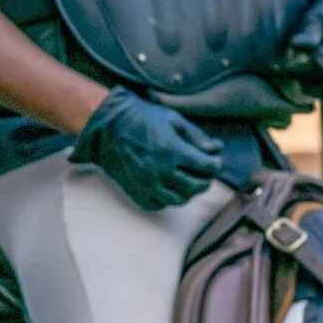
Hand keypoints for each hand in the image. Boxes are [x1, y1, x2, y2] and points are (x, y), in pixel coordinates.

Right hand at [69, 89, 224, 210]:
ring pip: (179, 199)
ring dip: (188, 192)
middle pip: (197, 186)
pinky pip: (158, 204)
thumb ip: (197, 136)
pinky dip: (167, 199)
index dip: (215, 164)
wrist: (105, 128)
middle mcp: (160, 171)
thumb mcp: (172, 119)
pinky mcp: (135, 192)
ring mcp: (147, 184)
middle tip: (203, 172)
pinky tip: (167, 186)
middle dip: (205, 179)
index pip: (208, 167)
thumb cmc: (141, 118)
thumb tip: (217, 149)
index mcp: (172, 150)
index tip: (213, 160)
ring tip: (187, 181)